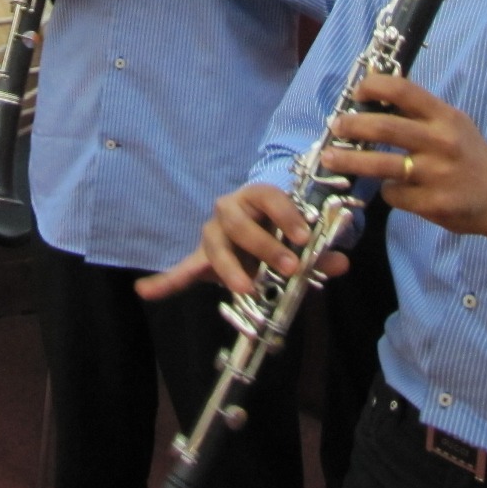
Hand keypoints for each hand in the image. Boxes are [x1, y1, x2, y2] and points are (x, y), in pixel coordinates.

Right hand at [137, 183, 349, 302]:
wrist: (258, 229)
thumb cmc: (280, 231)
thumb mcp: (301, 240)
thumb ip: (319, 252)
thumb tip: (341, 262)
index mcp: (258, 196)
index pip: (270, 197)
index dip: (287, 216)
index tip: (304, 238)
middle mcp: (230, 209)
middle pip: (239, 222)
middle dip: (264, 246)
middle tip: (289, 267)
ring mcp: (213, 233)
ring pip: (215, 244)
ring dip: (230, 268)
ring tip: (246, 289)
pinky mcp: (201, 258)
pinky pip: (182, 269)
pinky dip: (165, 281)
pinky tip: (146, 291)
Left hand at [320, 73, 486, 299]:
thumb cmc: (473, 157)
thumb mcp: (455, 125)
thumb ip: (422, 113)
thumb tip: (376, 98)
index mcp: (444, 117)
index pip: (403, 90)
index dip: (373, 87)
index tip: (356, 92)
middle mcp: (440, 142)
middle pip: (384, 128)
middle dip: (352, 126)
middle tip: (334, 126)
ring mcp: (436, 175)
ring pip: (380, 165)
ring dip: (349, 162)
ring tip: (329, 159)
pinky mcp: (432, 203)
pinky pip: (394, 195)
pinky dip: (387, 192)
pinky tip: (391, 190)